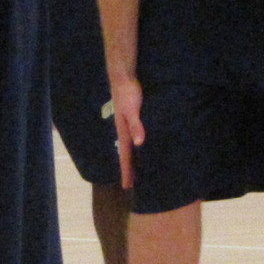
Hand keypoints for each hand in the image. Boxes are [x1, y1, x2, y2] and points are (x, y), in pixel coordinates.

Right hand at [109, 70, 143, 189]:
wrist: (123, 77)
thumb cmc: (129, 93)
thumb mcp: (132, 110)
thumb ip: (136, 126)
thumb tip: (139, 144)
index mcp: (123, 131)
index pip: (125, 156)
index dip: (127, 171)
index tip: (127, 186)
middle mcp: (124, 130)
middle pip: (126, 154)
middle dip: (129, 169)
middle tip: (132, 184)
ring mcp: (126, 123)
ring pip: (129, 146)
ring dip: (132, 158)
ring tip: (136, 169)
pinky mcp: (131, 117)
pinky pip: (133, 136)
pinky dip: (135, 145)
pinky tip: (140, 146)